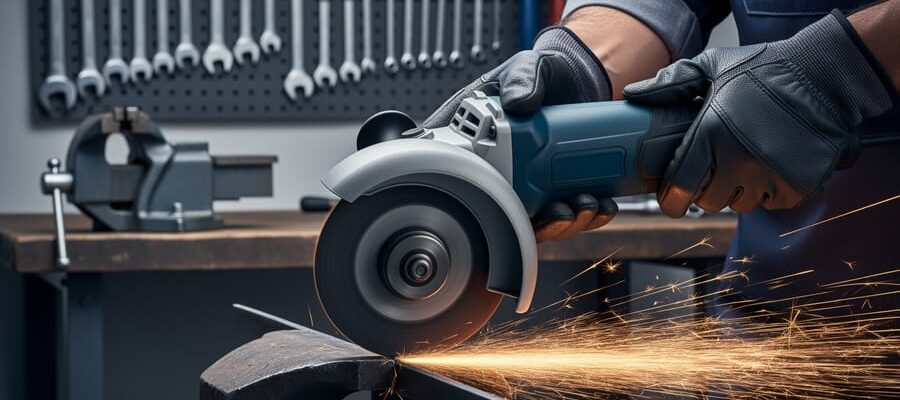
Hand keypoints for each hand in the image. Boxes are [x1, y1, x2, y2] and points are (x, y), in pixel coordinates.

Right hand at [423, 27, 617, 241]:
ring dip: (565, 224)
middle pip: (506, 212)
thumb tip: (518, 104)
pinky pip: (567, 214)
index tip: (507, 203)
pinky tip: (602, 206)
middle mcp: (502, 167)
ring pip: (538, 220)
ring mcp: (530, 181)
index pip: (461, 173)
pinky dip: (587, 218)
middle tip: (562, 211)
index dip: (478, 198)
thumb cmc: (545, 74)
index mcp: (479, 139)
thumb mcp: (529, 67)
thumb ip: (521, 78)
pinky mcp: (556, 186)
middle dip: (538, 221)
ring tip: (587, 204)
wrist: (580, 80)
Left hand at [624, 11, 893, 216]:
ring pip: (741, 205)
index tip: (672, 197)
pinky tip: (773, 165)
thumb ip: (673, 82)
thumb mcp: (713, 65)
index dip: (672, 199)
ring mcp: (770, 176)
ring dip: (740, 190)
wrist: (825, 75)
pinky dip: (770, 191)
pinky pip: (772, 204)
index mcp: (710, 134)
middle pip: (709, 202)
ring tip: (748, 160)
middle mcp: (738, 161)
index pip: (679, 188)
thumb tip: (634, 94)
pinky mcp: (798, 186)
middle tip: (718, 167)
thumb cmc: (766, 69)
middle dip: (709, 189)